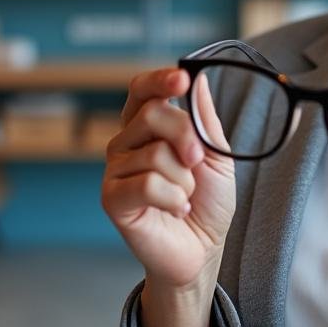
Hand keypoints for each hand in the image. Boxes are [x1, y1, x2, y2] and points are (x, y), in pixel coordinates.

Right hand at [102, 69, 235, 323]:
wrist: (203, 248)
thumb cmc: (207, 200)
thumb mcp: (216, 154)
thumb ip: (204, 118)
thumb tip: (198, 79)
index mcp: (148, 126)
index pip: (142, 90)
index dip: (158, 81)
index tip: (181, 80)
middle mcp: (126, 142)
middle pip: (152, 115)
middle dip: (185, 137)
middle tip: (197, 161)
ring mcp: (116, 169)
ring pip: (154, 153)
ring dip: (183, 179)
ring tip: (184, 196)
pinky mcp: (111, 198)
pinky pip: (146, 184)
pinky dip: (172, 198)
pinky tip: (176, 209)